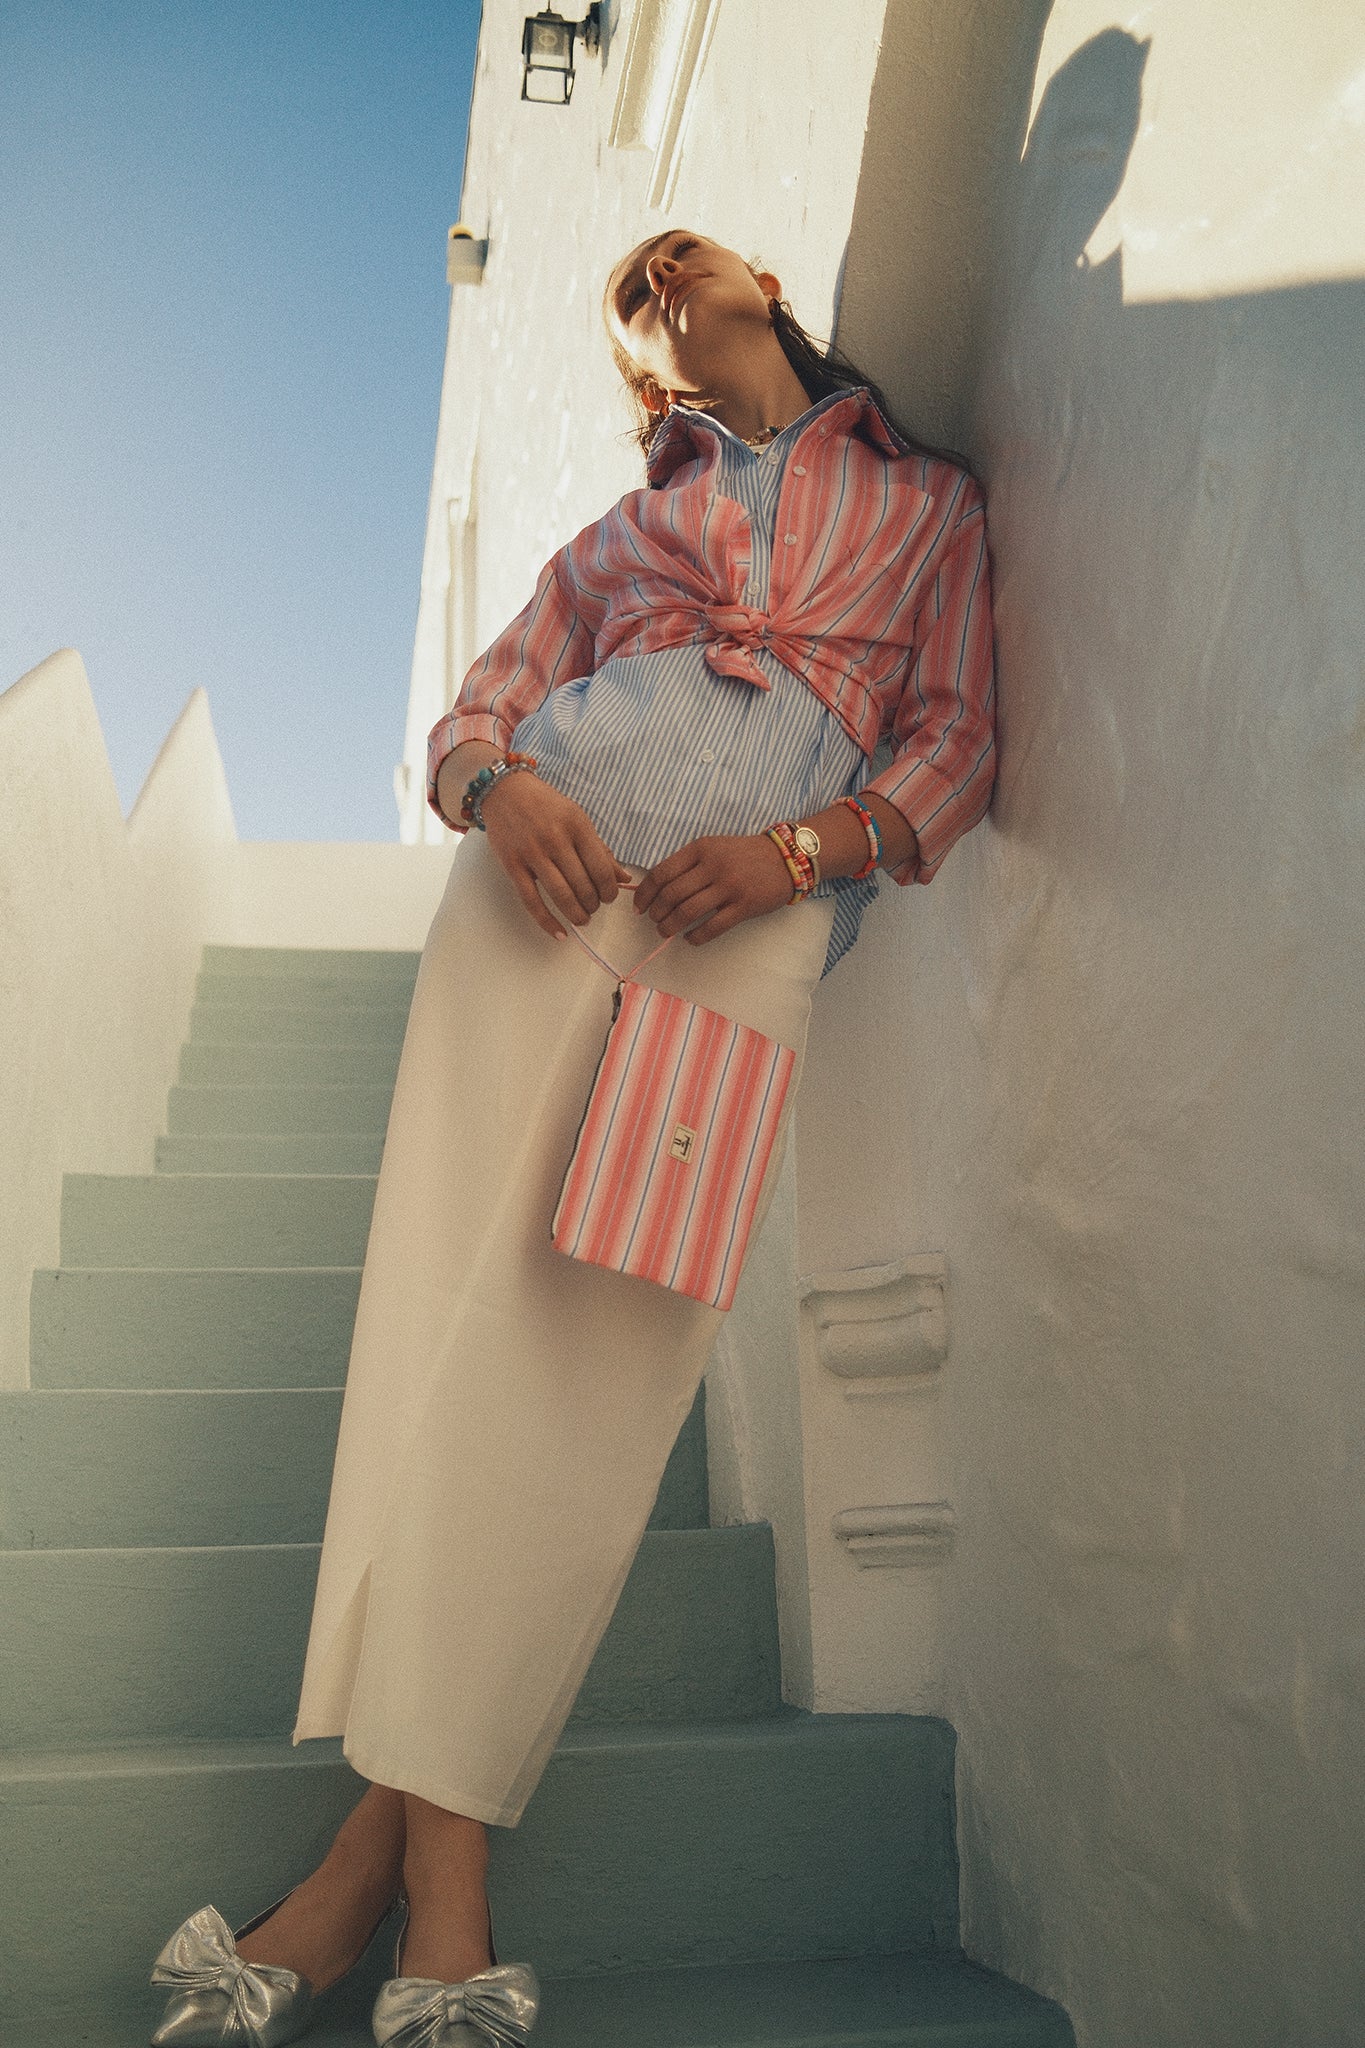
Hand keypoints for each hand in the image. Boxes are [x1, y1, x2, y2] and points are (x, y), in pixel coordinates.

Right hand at [480, 771, 631, 939]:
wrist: (504, 790)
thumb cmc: (546, 805)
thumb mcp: (577, 818)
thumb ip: (600, 849)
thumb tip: (624, 878)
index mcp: (577, 824)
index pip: (601, 868)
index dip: (609, 889)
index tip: (609, 896)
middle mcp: (555, 838)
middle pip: (583, 884)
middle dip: (594, 903)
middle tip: (594, 907)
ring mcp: (532, 852)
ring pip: (561, 895)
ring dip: (577, 914)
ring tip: (582, 918)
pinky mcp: (512, 865)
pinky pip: (531, 901)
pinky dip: (547, 922)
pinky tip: (560, 934)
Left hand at [632, 833, 794, 942]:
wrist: (785, 857)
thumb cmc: (743, 854)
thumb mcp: (713, 847)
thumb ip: (688, 864)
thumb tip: (657, 889)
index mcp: (700, 849)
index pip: (662, 873)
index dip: (645, 893)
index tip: (639, 906)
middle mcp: (713, 866)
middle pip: (672, 894)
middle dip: (657, 912)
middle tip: (654, 921)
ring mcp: (729, 886)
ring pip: (688, 912)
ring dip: (671, 926)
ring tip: (666, 932)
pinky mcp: (744, 906)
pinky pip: (713, 927)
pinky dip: (696, 937)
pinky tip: (690, 939)